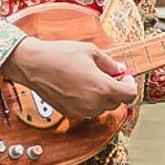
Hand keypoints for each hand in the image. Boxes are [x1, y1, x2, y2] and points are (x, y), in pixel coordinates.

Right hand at [0, 36, 137, 120]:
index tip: (125, 77)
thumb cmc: (60, 55)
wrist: (34, 64)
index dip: (130, 84)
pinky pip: (88, 109)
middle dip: (117, 89)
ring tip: (92, 78)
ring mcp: (81, 110)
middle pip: (117, 102)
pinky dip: (89, 100)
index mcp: (102, 88)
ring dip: (103, 95)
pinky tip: (80, 86)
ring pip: (102, 107)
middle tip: (110, 74)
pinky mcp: (70, 113)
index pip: (130, 95)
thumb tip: (119, 69)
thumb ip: (110, 63)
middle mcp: (93, 103)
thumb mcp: (91, 52)